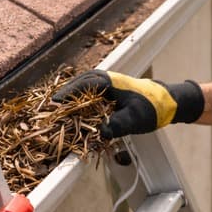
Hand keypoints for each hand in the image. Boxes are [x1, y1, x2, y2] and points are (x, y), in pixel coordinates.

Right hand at [52, 70, 203, 138]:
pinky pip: (84, 95)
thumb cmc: (151, 108)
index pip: (80, 87)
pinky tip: (69, 117)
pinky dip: (75, 104)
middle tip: (47, 114)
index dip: (65, 97)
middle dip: (61, 100)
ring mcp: (101, 84)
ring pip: (77, 91)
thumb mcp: (135, 119)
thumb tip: (101, 133)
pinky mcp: (102, 91)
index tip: (53, 106)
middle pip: (74, 87)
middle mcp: (101, 79)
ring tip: (54, 116)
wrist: (164, 101)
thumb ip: (119, 125)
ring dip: (67, 102)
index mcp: (107, 82)